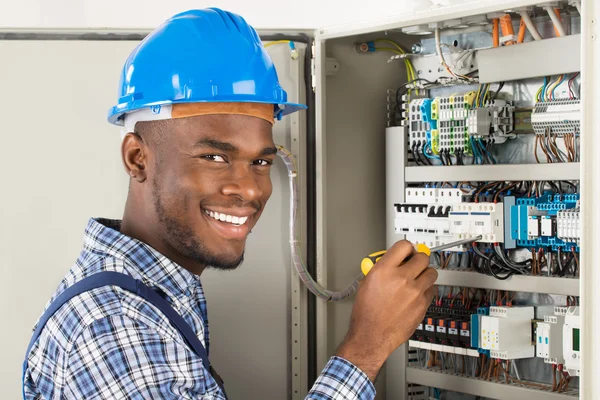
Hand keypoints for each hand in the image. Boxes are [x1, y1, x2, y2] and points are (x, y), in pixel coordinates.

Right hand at [336, 240, 436, 380]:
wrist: (372, 336)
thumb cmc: (366, 314)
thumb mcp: (366, 283)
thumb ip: (381, 269)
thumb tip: (391, 262)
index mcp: (384, 270)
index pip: (403, 245)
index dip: (406, 247)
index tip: (407, 250)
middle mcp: (401, 279)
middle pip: (422, 257)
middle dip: (418, 259)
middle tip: (414, 263)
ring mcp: (414, 292)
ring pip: (431, 272)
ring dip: (425, 273)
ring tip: (418, 278)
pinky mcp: (423, 304)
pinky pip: (432, 290)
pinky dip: (427, 289)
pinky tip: (418, 293)